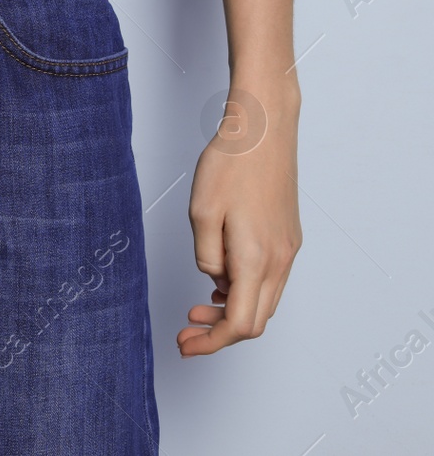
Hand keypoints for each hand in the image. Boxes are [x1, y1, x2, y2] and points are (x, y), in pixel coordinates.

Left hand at [178, 78, 302, 356]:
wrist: (264, 130)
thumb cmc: (231, 164)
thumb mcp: (201, 212)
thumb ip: (206, 255)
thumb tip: (215, 279)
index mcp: (256, 258)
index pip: (240, 323)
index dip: (212, 342)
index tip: (187, 344)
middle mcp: (279, 259)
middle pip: (255, 319)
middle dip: (220, 332)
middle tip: (186, 331)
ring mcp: (288, 249)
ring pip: (264, 300)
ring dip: (233, 311)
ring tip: (199, 307)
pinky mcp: (288, 237)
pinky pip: (269, 279)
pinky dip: (245, 290)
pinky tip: (221, 280)